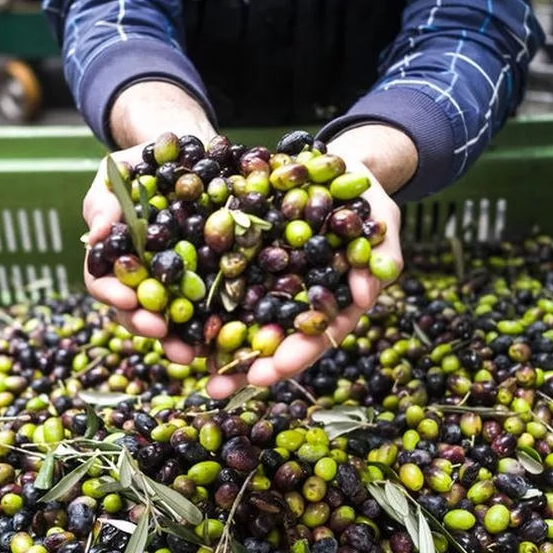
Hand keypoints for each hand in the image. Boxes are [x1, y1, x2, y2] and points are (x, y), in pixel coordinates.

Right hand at [85, 80, 216, 360]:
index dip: (111, 294)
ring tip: (189, 352)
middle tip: (160, 330)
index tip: (127, 298)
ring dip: (176, 339)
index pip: (101, 282)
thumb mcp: (115, 174)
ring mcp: (172, 281)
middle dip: (144, 324)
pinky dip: (211, 326)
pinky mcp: (206, 279)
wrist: (185, 151)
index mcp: (113, 256)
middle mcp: (140, 276)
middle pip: (133, 310)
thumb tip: (97, 232)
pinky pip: (207, 307)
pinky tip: (222, 338)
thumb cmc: (141, 164)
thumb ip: (103, 201)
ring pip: (169, 319)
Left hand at [206, 125, 412, 398]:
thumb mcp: (379, 219)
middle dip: (247, 366)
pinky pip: (220, 283)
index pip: (315, 335)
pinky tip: (173, 320)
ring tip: (189, 367)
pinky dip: (199, 304)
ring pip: (243, 320)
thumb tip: (366, 294)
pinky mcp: (244, 259)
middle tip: (218, 387)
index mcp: (334, 299)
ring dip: (217, 347)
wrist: (331, 164)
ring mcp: (269, 282)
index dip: (294, 356)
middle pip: (274, 340)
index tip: (271, 372)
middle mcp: (298, 299)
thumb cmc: (363, 195)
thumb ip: (380, 255)